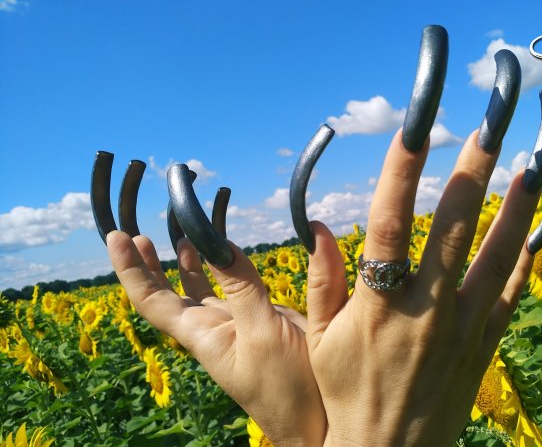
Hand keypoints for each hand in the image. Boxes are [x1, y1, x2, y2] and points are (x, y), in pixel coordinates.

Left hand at [106, 232, 326, 446]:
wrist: (315, 417)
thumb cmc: (286, 388)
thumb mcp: (261, 333)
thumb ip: (241, 287)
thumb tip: (217, 243)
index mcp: (200, 336)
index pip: (152, 301)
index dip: (131, 270)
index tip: (116, 237)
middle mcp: (211, 328)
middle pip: (168, 295)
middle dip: (150, 265)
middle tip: (135, 235)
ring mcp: (235, 324)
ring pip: (200, 289)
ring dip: (186, 262)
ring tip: (179, 234)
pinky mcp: (260, 319)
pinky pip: (234, 286)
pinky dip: (224, 267)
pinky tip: (225, 252)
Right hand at [304, 128, 541, 445]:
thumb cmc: (345, 395)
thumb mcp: (320, 342)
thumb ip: (322, 282)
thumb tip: (321, 227)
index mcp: (378, 305)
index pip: (388, 224)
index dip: (401, 170)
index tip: (416, 126)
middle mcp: (426, 310)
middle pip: (451, 227)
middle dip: (472, 170)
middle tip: (491, 124)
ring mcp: (462, 328)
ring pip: (496, 255)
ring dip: (515, 207)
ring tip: (534, 163)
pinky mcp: (484, 345)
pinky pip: (511, 294)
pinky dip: (525, 258)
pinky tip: (537, 226)